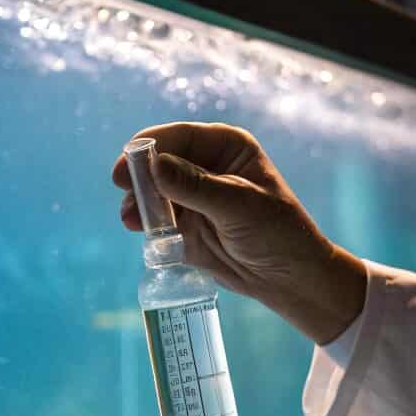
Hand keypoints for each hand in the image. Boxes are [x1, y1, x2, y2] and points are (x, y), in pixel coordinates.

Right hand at [112, 122, 366, 344]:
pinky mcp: (184, 226)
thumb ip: (196, 186)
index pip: (178, 137)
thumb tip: (155, 166)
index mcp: (225, 146)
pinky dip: (146, 225)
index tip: (126, 169)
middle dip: (139, 179)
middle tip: (126, 196)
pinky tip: (144, 234)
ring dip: (139, 205)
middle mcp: (205, 166)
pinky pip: (156, 220)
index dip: (148, 148)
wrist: (290, 279)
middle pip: (158, 162)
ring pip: (152, 192)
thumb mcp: (239, 206)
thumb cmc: (278, 233)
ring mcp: (192, 197)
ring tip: (134, 223)